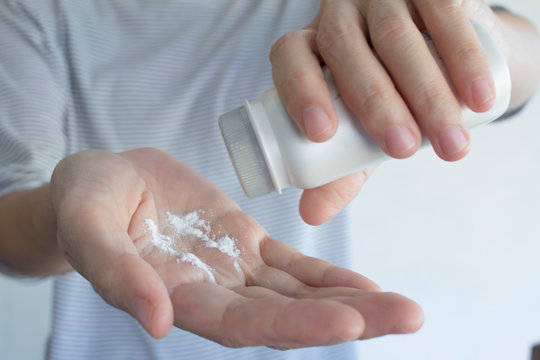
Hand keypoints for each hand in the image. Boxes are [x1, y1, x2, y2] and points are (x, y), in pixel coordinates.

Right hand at [50, 148, 422, 347]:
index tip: (348, 321)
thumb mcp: (88, 228)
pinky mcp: (246, 243)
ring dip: (352, 300)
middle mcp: (214, 294)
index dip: (295, 324)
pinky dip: (330, 276)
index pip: (243, 324)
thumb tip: (158, 321)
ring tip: (404, 307)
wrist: (103, 182)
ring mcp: (235, 270)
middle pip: (287, 316)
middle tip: (406, 316)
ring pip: (299, 292)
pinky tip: (367, 284)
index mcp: (177, 297)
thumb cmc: (85, 202)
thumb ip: (117, 273)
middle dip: (347, 318)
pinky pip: (293, 265)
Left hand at [271, 0, 502, 223]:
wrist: (443, 58)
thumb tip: (309, 215)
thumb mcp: (358, 135)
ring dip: (425, 93)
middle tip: (403, 150)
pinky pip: (443, 13)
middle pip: (344, 48)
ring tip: (448, 142)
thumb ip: (336, 170)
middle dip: (375, 103)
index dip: (300, 91)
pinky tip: (477, 99)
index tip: (322, 135)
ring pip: (395, 36)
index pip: (290, 57)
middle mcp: (339, 15)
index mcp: (311, 47)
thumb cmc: (388, 99)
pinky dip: (462, 59)